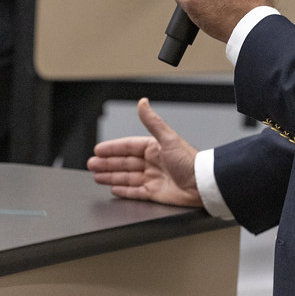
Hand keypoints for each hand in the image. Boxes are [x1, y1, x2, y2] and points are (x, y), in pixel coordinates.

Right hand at [87, 98, 201, 206]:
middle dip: (107, 163)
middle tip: (92, 164)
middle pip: (124, 162)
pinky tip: (114, 188)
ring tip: (97, 176)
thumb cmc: (190, 160)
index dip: (112, 148)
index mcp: (154, 148)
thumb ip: (152, 122)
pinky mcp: (155, 193)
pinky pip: (135, 191)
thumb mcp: (168, 138)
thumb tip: (143, 102)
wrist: (202, 184)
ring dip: (111, 176)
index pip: (128, 147)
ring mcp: (153, 178)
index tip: (98, 150)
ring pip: (127, 177)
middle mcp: (152, 162)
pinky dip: (124, 190)